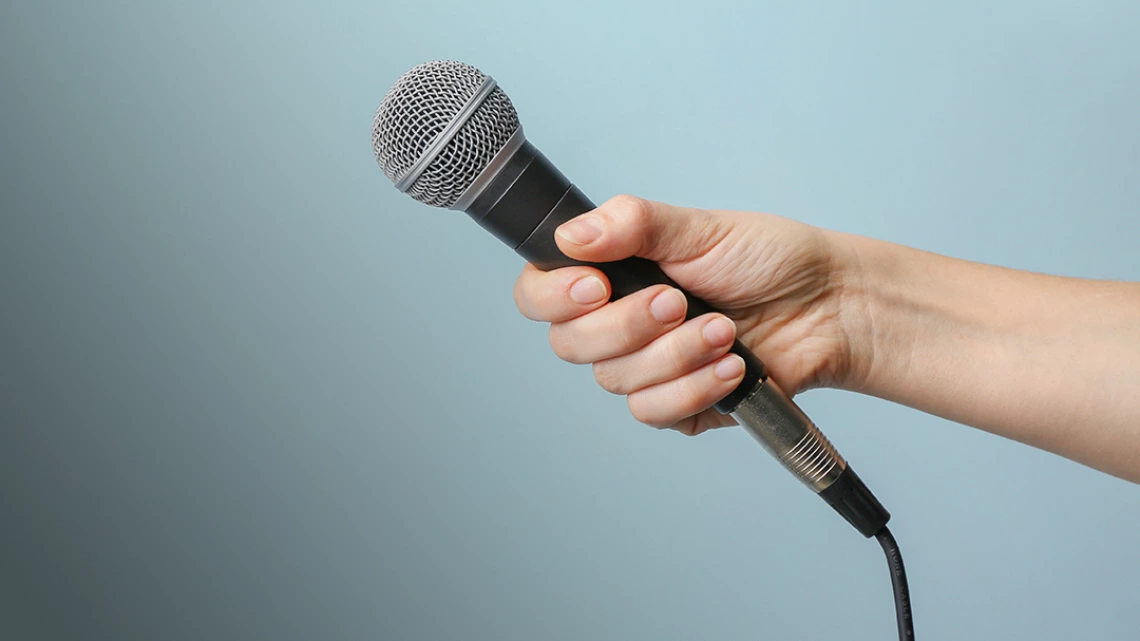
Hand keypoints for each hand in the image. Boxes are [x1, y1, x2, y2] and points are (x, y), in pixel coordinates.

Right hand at [513, 195, 863, 435]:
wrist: (829, 306)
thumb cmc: (768, 259)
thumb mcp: (699, 228)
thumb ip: (631, 224)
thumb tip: (572, 234)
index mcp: (611, 275)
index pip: (540, 294)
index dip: (554, 297)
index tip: (596, 286)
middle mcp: (619, 323)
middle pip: (571, 345)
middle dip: (627, 326)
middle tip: (677, 301)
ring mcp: (646, 367)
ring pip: (616, 381)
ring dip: (673, 356)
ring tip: (724, 329)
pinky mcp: (677, 405)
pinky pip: (655, 412)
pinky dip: (694, 388)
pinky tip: (730, 367)